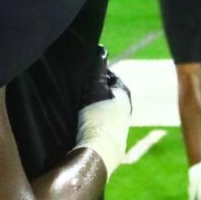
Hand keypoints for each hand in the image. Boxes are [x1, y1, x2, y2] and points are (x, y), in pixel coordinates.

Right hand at [76, 48, 131, 179]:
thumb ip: (98, 66)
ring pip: (101, 107)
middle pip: (105, 91)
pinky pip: (98, 121)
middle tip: (76, 89)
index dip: (93, 72)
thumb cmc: (96, 117)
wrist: (99, 151)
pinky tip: (78, 122)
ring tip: (75, 106)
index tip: (80, 74)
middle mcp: (125, 108)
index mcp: (124, 93)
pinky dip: (90, 118)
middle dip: (92, 88)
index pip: (108, 75)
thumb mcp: (95, 87)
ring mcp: (119, 125)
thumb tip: (101, 48)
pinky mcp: (111, 138)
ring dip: (90, 105)